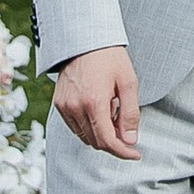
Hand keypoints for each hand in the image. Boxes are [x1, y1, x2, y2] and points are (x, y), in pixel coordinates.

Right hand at [53, 44, 140, 158]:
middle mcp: (75, 107)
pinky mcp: (59, 104)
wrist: (84, 39)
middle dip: (114, 142)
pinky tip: (99, 111)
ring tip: (113, 114)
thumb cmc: (108, 57)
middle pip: (96, 142)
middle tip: (127, 130)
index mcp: (94, 102)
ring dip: (101, 135)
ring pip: (84, 137)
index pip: (107, 141)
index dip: (123, 151)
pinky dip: (89, 127)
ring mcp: (64, 107)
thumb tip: (130, 140)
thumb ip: (130, 114)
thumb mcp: (128, 82)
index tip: (135, 154)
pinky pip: (75, 127)